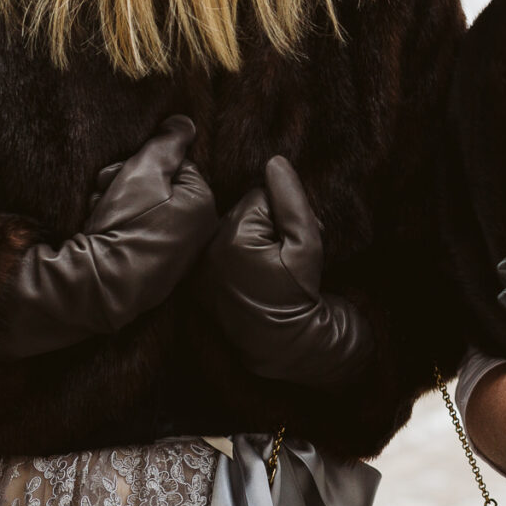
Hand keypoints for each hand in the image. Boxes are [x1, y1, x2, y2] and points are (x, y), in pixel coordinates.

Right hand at [0, 116, 218, 358]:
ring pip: (144, 210)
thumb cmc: (124, 224)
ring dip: (117, 203)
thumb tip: (185, 124)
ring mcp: (177, 256)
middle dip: (127, 182)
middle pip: (160, 187)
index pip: (175, 164)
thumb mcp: (145, 171)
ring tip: (99, 212)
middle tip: (105, 188)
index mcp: (203, 205)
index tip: (118, 171)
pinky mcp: (154, 273)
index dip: (142, 162)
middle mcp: (197, 232)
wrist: (96, 285)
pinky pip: (137, 236)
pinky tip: (100, 233)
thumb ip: (167, 143)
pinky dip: (118, 229)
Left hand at [197, 156, 372, 386]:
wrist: (285, 344)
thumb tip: (275, 161)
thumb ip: (292, 201)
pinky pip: (216, 250)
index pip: (259, 196)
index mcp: (232, 237)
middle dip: (267, 223)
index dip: (285, 214)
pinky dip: (232, 256)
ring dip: (251, 238)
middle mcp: (207, 250)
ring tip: (269, 266)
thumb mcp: (308, 244)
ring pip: (230, 228)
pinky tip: (249, 274)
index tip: (293, 243)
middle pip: (242, 210)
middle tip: (284, 254)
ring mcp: (198, 268)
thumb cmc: (300, 293)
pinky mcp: (197, 283)